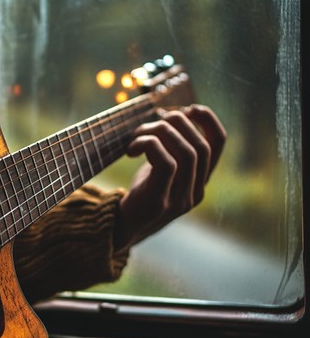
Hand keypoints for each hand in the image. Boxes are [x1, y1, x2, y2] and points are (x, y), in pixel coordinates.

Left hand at [114, 104, 226, 251]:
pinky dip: (149, 145)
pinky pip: (167, 163)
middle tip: (153, 121)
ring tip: (139, 135)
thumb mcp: (161, 171)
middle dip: (178, 123)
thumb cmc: (139, 194)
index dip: (208, 120)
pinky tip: (132, 149)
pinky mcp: (159, 202)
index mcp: (199, 182)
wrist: (120, 229)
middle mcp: (195, 193)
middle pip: (201, 146)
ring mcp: (180, 200)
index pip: (218, 144)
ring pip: (186, 152)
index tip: (188, 108)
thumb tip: (173, 117)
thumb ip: (173, 151)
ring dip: (160, 133)